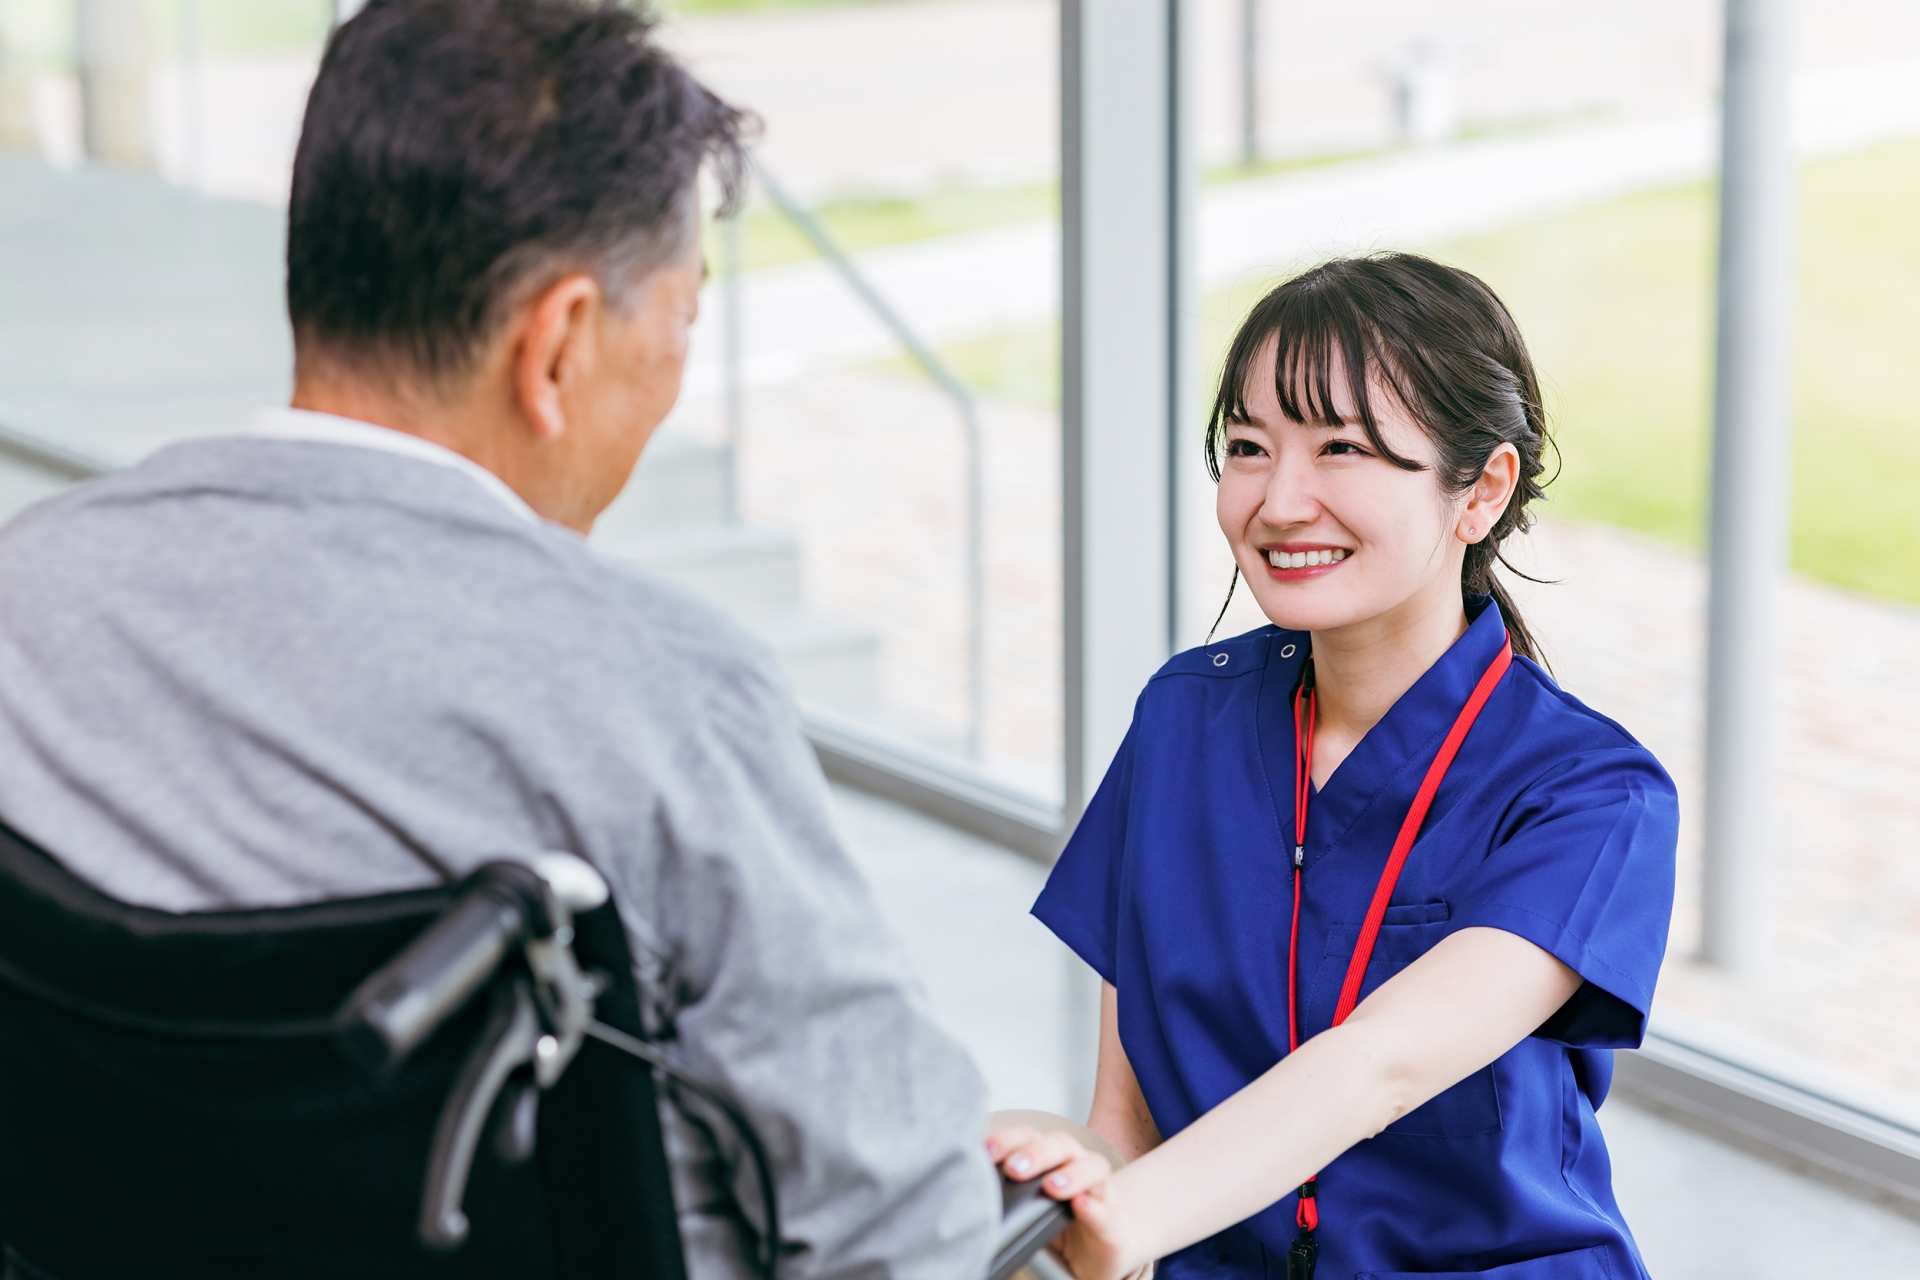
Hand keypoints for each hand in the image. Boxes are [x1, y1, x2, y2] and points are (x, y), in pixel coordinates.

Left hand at [985, 1126, 1145, 1279]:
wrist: (1101, 1248)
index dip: (1008, 1139)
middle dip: (1036, 1154)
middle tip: (1015, 1170)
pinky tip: (1082, 1205)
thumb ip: (1006, 1194)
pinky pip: (1106, 1211)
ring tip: (1051, 1186)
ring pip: (1092, 1168)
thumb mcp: (1027, 1205)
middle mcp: (1077, 1165)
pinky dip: (1094, 1208)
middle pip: (1060, 1144)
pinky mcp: (1113, 1223)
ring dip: (1071, 1174)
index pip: (1029, 1137)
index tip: (985, 1151)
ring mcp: (1099, 1192)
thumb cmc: (1059, 1221)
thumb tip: (968, 1192)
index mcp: (1050, 1158)